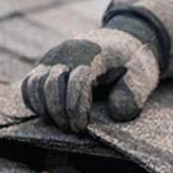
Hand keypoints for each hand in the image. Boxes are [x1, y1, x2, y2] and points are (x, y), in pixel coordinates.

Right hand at [20, 23, 157, 132]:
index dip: (76, 106)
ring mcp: (53, 58)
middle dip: (60, 111)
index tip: (82, 127)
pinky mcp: (45, 66)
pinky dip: (34, 102)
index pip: (78, 79)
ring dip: (46, 109)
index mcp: (94, 52)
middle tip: (72, 130)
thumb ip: (134, 93)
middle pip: (51, 83)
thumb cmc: (130, 61)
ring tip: (63, 125)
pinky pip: (29, 85)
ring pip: (36, 84)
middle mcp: (68, 51)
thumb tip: (116, 113)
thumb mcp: (142, 74)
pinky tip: (50, 115)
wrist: (120, 42)